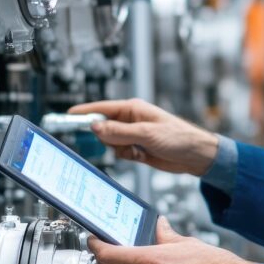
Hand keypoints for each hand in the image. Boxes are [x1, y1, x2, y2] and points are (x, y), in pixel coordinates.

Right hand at [68, 98, 218, 176]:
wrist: (196, 155)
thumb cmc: (178, 138)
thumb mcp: (147, 134)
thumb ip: (119, 131)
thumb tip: (96, 127)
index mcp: (133, 109)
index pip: (102, 108)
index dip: (84, 112)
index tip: (67, 116)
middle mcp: (131, 120)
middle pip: (104, 127)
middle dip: (109, 138)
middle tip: (124, 143)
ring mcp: (133, 134)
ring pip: (111, 142)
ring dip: (120, 149)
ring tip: (138, 150)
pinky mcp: (137, 148)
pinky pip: (121, 152)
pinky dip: (127, 156)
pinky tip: (142, 156)